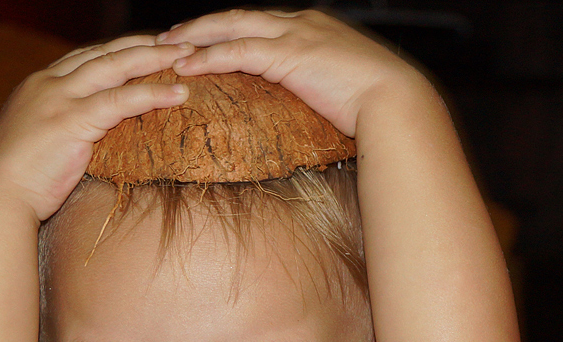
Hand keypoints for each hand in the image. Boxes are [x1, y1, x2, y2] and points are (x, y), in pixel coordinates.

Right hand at [0, 36, 195, 223]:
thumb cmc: (16, 184)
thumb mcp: (36, 145)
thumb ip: (61, 131)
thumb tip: (86, 141)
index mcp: (38, 86)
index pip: (87, 57)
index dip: (122, 50)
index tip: (150, 47)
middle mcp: (47, 83)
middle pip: (105, 53)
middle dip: (144, 45)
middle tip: (179, 42)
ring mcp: (59, 98)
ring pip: (116, 67)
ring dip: (156, 59)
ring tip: (188, 57)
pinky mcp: (72, 120)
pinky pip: (122, 100)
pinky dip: (153, 93)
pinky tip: (179, 93)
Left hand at [157, 9, 424, 138]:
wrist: (397, 101)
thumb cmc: (378, 103)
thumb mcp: (343, 85)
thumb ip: (319, 84)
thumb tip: (307, 102)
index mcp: (314, 28)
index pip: (260, 23)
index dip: (228, 29)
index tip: (202, 38)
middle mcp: (301, 23)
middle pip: (238, 17)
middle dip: (202, 26)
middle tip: (170, 36)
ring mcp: (295, 35)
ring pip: (231, 28)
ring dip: (195, 37)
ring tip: (165, 49)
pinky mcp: (289, 55)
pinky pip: (237, 53)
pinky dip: (208, 58)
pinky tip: (185, 67)